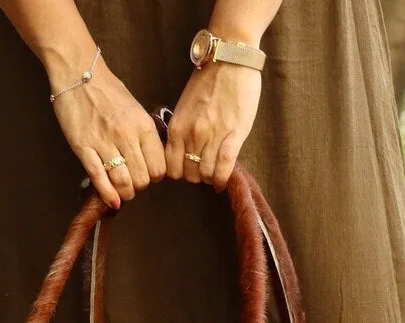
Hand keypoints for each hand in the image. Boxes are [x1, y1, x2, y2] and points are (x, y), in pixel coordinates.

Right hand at [51, 59, 165, 207]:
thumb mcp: (136, 110)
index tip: (148, 175)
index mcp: (143, 126)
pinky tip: (112, 202)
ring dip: (125, 193)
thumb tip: (152, 162)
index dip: (155, 176)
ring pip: (123, 182)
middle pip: (142, 179)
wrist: (78, 73)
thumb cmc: (108, 92)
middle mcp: (126, 135)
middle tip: (133, 183)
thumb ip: (145, 136)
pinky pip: (99, 178)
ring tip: (123, 192)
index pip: (158, 167)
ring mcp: (104, 142)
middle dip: (139, 186)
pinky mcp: (84, 147)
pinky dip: (108, 195)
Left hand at [166, 62, 261, 189]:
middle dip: (195, 176)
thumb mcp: (185, 106)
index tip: (187, 169)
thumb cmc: (208, 79)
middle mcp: (192, 135)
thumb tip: (184, 151)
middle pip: (189, 174)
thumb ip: (183, 129)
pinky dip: (222, 179)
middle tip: (202, 170)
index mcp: (177, 127)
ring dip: (210, 177)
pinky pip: (224, 167)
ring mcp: (213, 136)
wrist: (229, 57)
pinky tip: (221, 182)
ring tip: (214, 172)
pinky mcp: (233, 135)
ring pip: (206, 174)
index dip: (179, 173)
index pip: (171, 167)